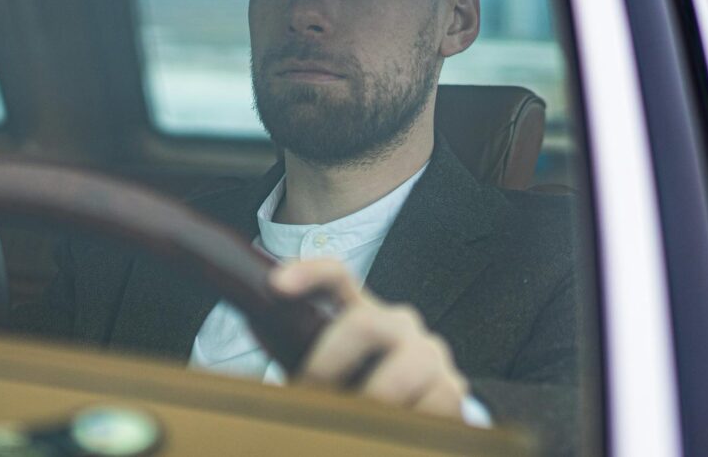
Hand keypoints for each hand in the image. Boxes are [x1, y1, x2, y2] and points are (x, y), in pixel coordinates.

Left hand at [270, 259, 468, 419]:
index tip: (276, 286)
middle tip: (308, 394)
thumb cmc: (359, 384)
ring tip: (350, 424)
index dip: (307, 274)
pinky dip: (406, 422)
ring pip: (401, 371)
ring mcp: (428, 354)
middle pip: (364, 324)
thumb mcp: (324, 364)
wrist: (420, 410)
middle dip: (328, 364)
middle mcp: (397, 324)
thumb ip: (290, 344)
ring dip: (369, 402)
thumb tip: (254, 320)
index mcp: (360, 311)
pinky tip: (388, 433)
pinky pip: (433, 404)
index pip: (335, 277)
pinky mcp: (452, 389)